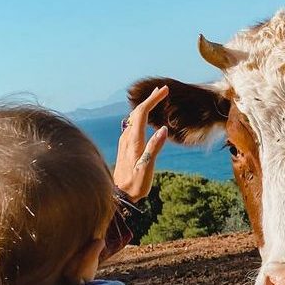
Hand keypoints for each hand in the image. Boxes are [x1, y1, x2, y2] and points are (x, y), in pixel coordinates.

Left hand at [113, 86, 168, 201]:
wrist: (118, 194)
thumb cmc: (135, 183)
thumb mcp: (147, 167)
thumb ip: (154, 148)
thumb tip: (164, 129)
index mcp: (134, 140)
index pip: (142, 112)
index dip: (154, 99)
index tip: (165, 90)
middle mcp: (127, 137)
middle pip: (137, 112)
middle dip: (150, 99)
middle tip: (162, 90)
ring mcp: (124, 141)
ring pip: (134, 117)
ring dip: (145, 106)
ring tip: (155, 99)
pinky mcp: (124, 146)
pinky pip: (132, 124)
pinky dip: (140, 116)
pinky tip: (144, 118)